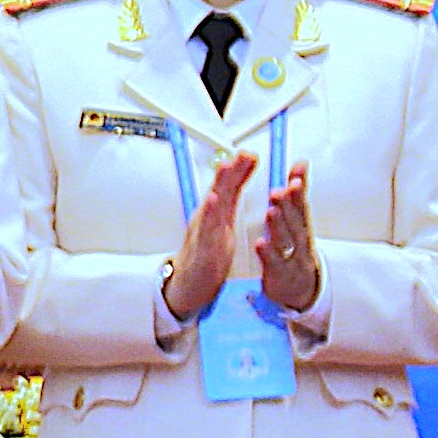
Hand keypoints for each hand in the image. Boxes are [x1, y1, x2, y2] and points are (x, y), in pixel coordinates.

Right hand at [161, 148, 257, 330]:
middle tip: (240, 155)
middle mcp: (206, 219)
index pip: (228, 187)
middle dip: (229, 172)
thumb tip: (238, 173)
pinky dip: (209, 215)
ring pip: (211, 206)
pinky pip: (206, 231)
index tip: (250, 154)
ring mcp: (202, 233)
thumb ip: (230, 197)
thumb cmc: (206, 251)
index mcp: (216, 213)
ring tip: (224, 171)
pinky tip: (212, 202)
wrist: (187, 283)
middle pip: (218, 190)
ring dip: (218, 186)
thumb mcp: (222, 221)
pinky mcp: (201, 249)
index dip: (239, 170)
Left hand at [257, 163, 324, 319]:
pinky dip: (269, 254)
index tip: (295, 176)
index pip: (301, 205)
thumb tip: (300, 164)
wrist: (299, 289)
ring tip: (271, 211)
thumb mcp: (297, 221)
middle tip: (279, 191)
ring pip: (286, 241)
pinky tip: (261, 243)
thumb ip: (296, 194)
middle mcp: (300, 241)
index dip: (298, 191)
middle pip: (295, 221)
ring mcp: (292, 258)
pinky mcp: (281, 274)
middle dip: (289, 205)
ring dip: (279, 226)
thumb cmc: (295, 249)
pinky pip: (275, 263)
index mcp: (301, 226)